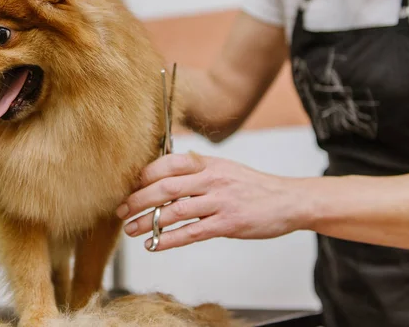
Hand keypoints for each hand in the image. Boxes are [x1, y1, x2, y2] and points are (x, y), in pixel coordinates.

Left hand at [115, 152, 309, 250]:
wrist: (288, 200)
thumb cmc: (253, 187)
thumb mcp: (225, 169)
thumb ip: (198, 171)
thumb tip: (165, 178)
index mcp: (208, 163)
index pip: (168, 163)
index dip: (143, 176)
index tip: (128, 187)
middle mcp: (211, 179)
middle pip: (164, 187)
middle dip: (137, 200)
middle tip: (120, 210)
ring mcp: (220, 201)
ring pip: (174, 210)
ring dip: (147, 222)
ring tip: (130, 230)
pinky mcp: (227, 223)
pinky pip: (191, 232)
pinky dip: (169, 239)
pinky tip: (154, 245)